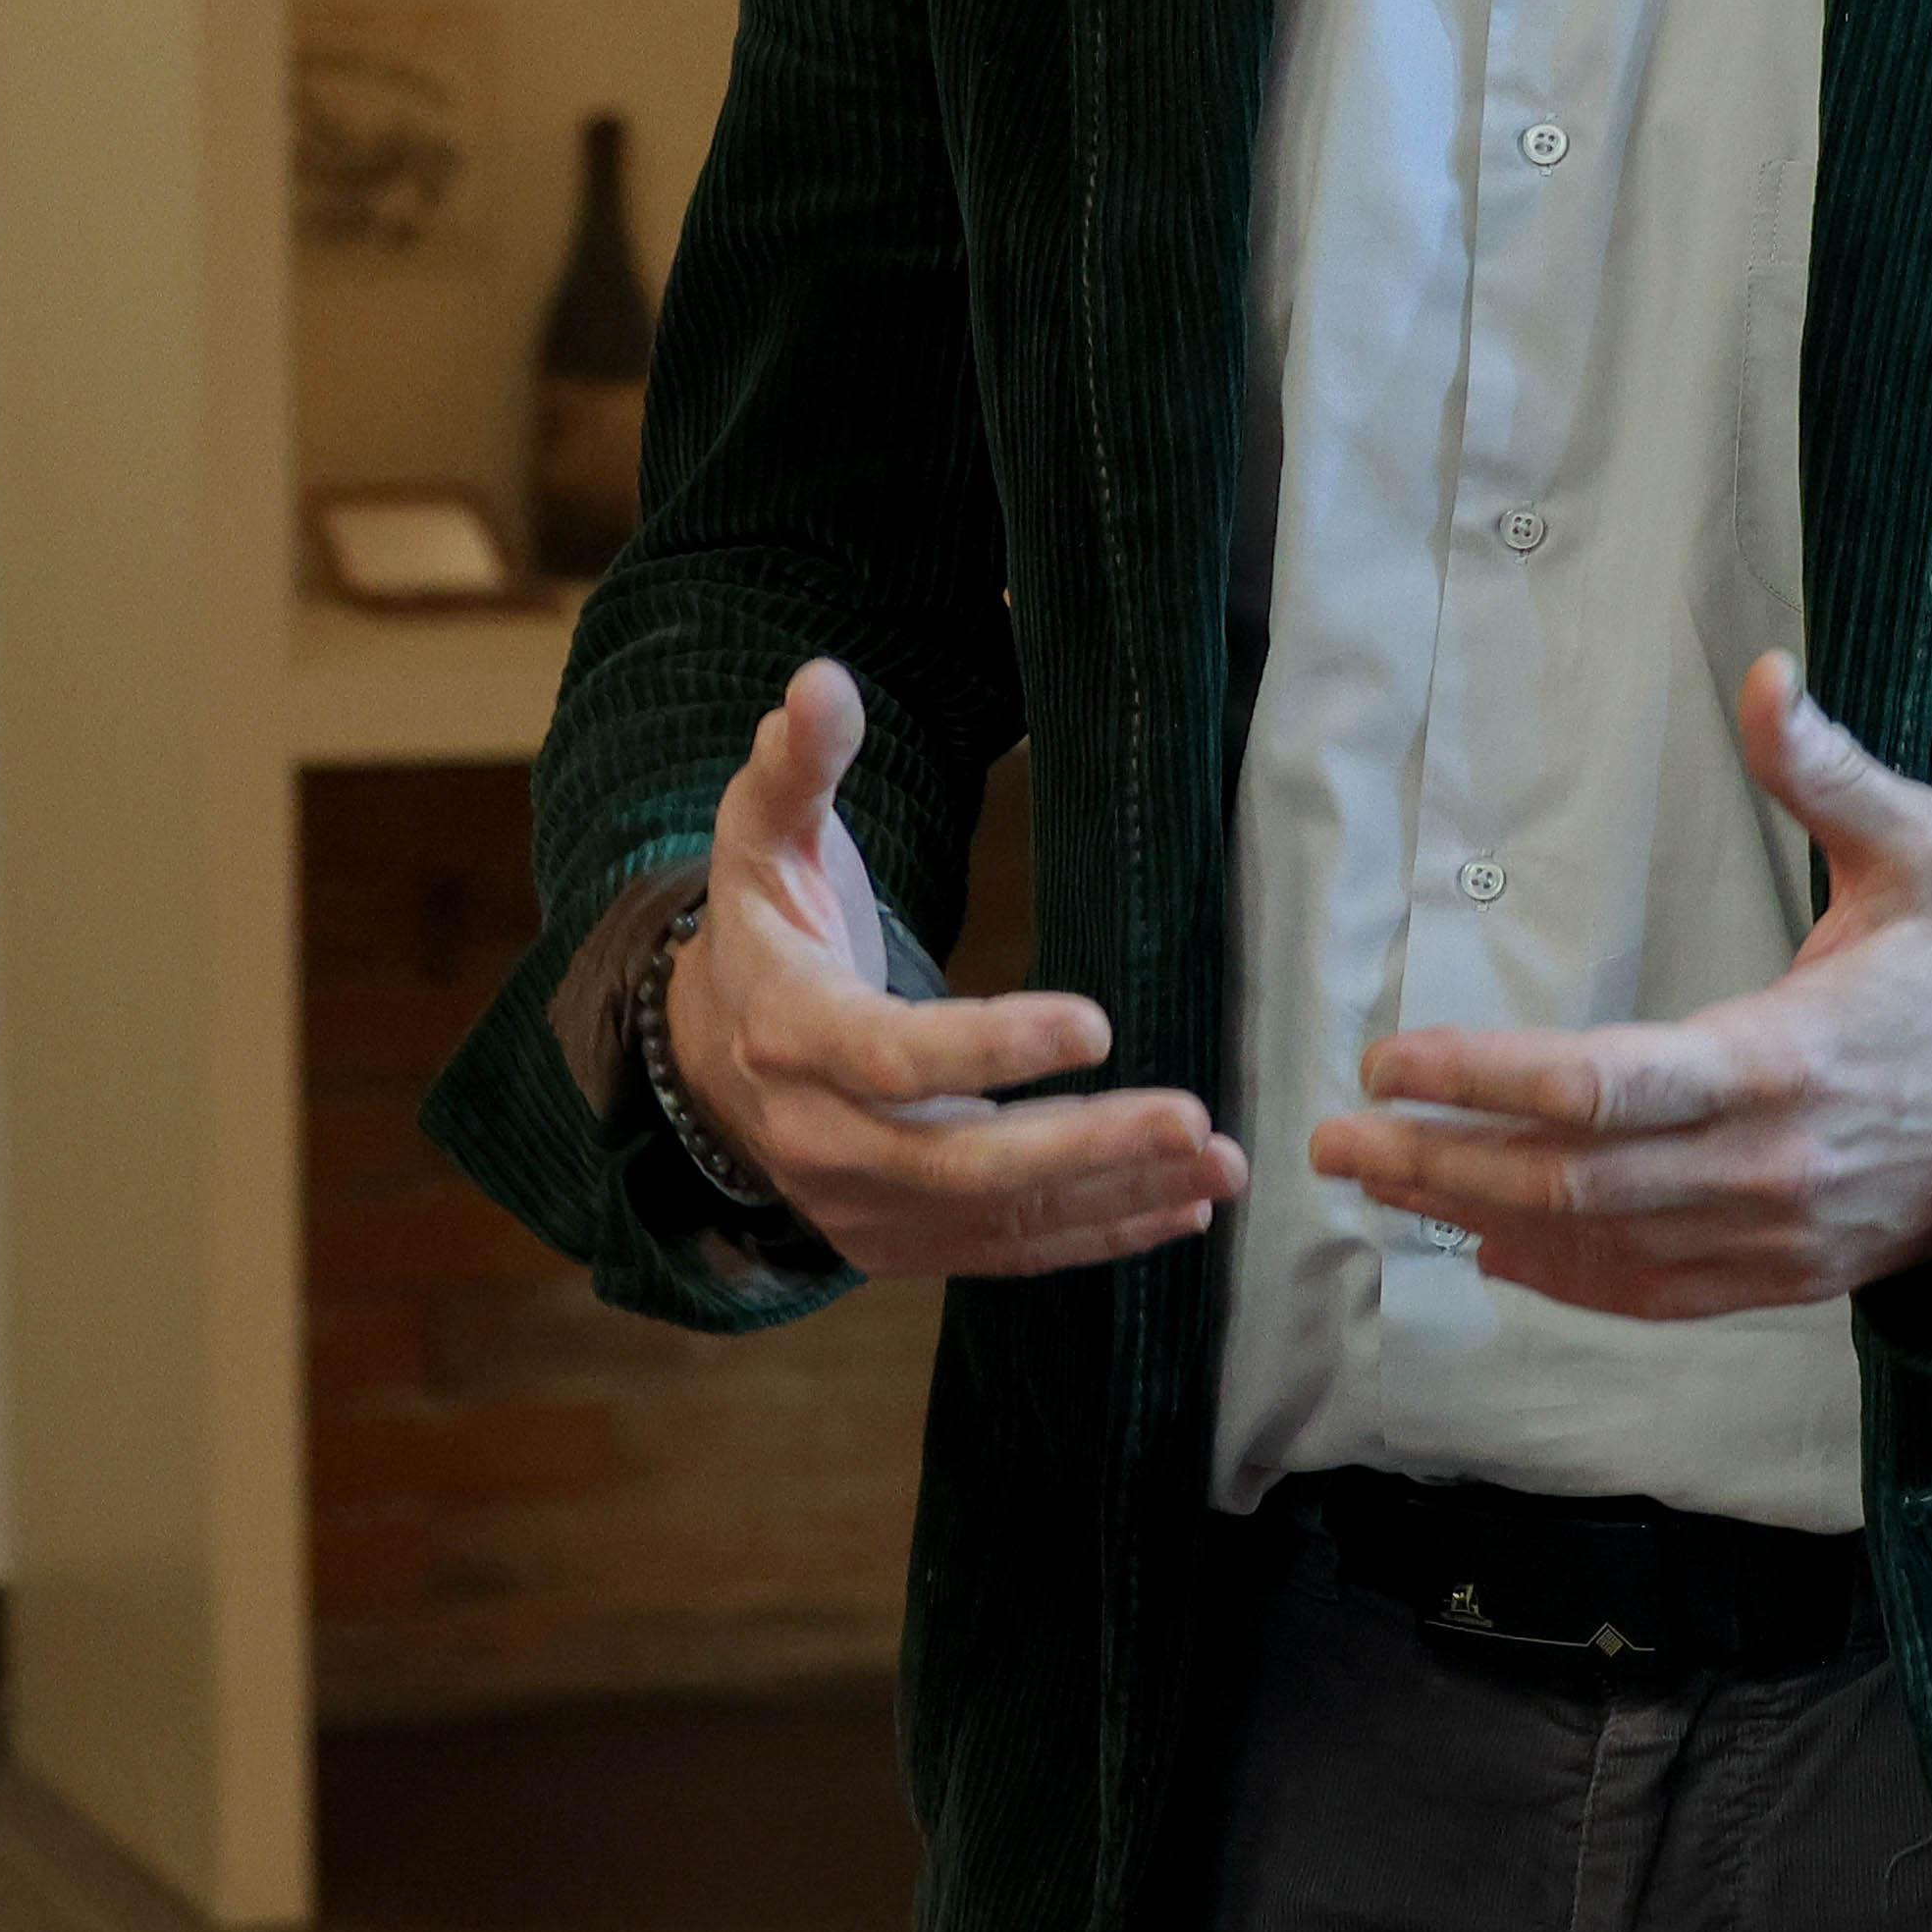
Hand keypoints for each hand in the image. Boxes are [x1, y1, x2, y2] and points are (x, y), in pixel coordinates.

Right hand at [670, 659, 1246, 1279]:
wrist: (711, 1056)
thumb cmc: (764, 927)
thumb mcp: (763, 834)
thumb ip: (800, 763)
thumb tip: (822, 680)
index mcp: (791, 1031)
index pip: (894, 1058)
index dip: (993, 1048)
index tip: (1098, 1023)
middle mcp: (818, 1136)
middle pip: (958, 1163)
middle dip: (1083, 1148)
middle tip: (1193, 1117)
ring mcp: (857, 1205)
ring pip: (995, 1218)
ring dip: (1114, 1196)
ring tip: (1220, 1164)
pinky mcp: (897, 1244)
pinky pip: (1005, 1251)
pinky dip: (1097, 1237)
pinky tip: (1183, 1209)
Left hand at [1308, 655, 1931, 1317]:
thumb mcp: (1929, 850)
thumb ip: (1831, 773)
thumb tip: (1771, 675)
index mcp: (1787, 1060)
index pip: (1604, 1087)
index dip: (1484, 1079)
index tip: (1391, 1059)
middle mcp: (1771, 1166)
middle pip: (1572, 1184)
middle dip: (1439, 1163)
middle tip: (1336, 1136)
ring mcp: (1781, 1236)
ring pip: (1600, 1250)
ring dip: (1477, 1221)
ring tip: (1378, 1184)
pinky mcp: (1793, 1275)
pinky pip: (1656, 1295)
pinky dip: (1564, 1283)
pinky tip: (1490, 1251)